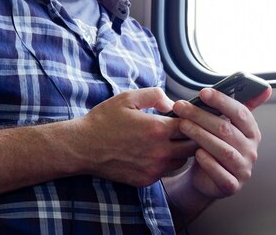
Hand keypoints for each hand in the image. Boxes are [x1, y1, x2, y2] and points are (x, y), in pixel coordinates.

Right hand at [72, 87, 198, 186]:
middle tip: (182, 129)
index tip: (187, 115)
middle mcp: (160, 151)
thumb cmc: (104, 120)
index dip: (192, 119)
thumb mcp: (127, 98)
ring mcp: (153, 168)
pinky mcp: (146, 180)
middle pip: (193, 146)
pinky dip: (164, 163)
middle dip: (191, 136)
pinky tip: (153, 153)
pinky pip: (165, 172)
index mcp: (158, 129)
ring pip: (181, 161)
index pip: (192, 125)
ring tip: (168, 141)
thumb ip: (154, 95)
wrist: (83, 146)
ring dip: (179, 151)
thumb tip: (172, 103)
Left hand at [165, 86, 271, 216]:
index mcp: (251, 132)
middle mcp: (251, 150)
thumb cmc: (214, 146)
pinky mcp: (231, 185)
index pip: (241, 113)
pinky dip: (208, 162)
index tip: (203, 93)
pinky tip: (196, 153)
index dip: (222, 101)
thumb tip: (265, 88)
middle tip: (180, 107)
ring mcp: (243, 169)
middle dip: (201, 116)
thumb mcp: (225, 125)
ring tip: (182, 126)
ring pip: (223, 150)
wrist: (205, 179)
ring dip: (200, 135)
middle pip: (226, 129)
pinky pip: (220, 173)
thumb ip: (234, 108)